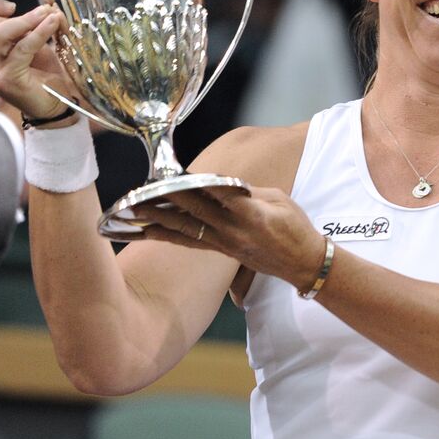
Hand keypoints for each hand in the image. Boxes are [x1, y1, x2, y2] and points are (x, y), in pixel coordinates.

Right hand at [0, 0, 79, 119]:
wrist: (54, 102)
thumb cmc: (39, 70)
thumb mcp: (23, 39)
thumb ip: (12, 20)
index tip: (11, 6)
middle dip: (19, 15)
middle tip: (43, 12)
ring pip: (0, 33)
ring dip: (29, 20)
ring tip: (50, 15)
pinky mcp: (4, 79)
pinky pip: (22, 47)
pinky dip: (40, 32)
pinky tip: (52, 23)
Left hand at [134, 187, 328, 290]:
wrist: (302, 263)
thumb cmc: (295, 227)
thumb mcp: (280, 200)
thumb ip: (249, 191)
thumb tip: (222, 183)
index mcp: (254, 215)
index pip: (222, 196)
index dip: (199, 185)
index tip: (178, 175)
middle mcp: (235, 231)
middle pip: (197, 212)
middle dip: (170, 199)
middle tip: (144, 189)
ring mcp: (226, 244)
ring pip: (187, 230)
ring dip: (160, 220)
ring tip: (136, 211)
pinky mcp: (222, 251)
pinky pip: (190, 242)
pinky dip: (168, 236)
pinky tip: (148, 231)